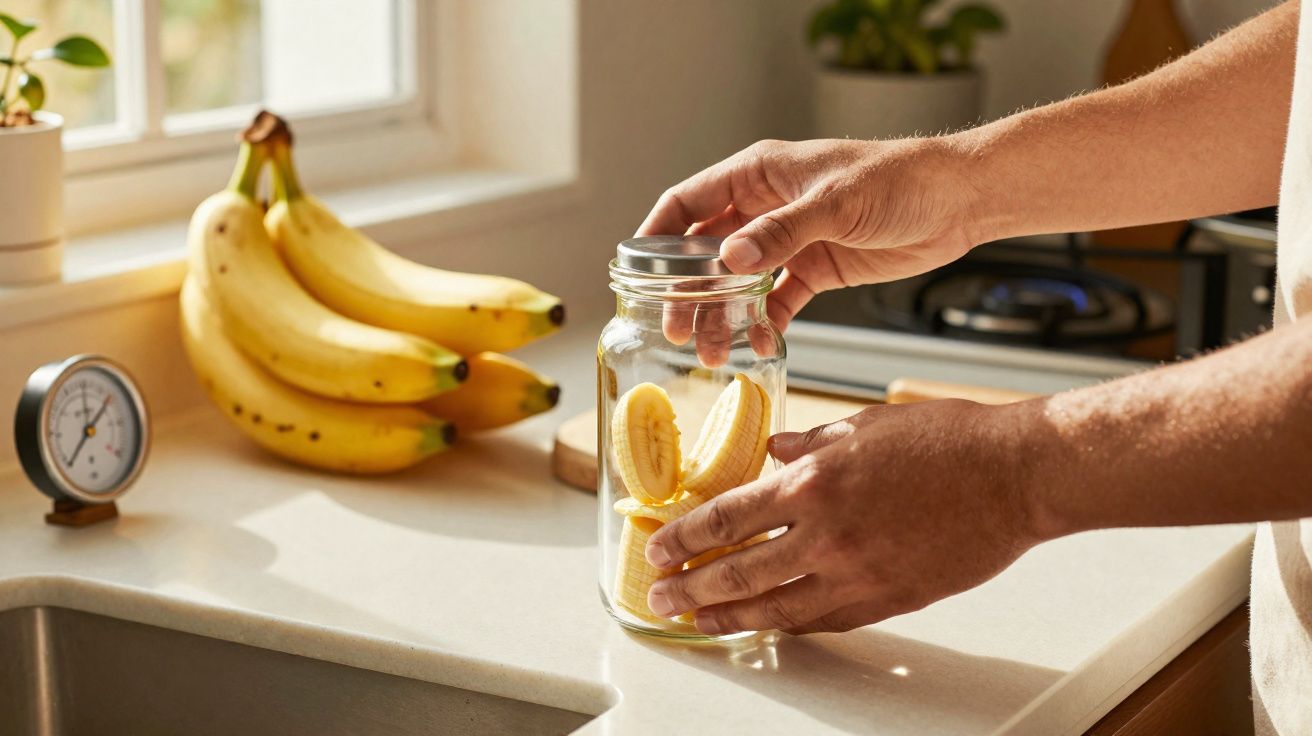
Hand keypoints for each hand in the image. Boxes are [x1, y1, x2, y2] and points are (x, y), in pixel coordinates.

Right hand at [637, 137, 982, 335]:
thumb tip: (728, 257)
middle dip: (687, 290)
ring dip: (722, 314)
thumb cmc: (901, 180)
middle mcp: (766, 207)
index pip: (688, 203)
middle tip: (676, 328)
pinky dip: (763, 323)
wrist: (958, 202)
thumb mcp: (836, 204)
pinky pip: (775, 300)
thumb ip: (780, 232)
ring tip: (712, 351)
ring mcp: (789, 240)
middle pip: (706, 250)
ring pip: (737, 282)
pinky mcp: (815, 269)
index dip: (657, 236)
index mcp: (759, 175)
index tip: (635, 273)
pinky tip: (756, 344)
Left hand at [643, 399, 1046, 635]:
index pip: (726, 518)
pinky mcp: (889, 599)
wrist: (1014, 475)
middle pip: (738, 572)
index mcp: (813, 482)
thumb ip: (809, 443)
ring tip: (698, 622)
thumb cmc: (947, 441)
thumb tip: (772, 452)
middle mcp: (826, 534)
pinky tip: (770, 626)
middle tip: (661, 597)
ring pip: (776, 607)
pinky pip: (826, 620)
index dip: (684, 538)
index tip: (657, 550)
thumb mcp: (863, 425)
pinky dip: (791, 625)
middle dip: (690, 588)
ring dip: (730, 617)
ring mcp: (858, 573)